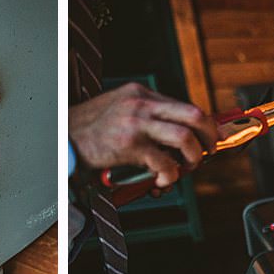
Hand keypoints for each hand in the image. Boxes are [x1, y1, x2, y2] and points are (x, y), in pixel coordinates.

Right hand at [69, 83, 221, 187]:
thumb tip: (175, 134)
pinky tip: (162, 180)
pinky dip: (170, 175)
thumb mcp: (120, 109)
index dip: (204, 124)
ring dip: (193, 156)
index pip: (185, 105)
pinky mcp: (129, 145)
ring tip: (187, 167)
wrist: (63, 138)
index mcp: (141, 93)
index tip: (209, 138)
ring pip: (184, 137)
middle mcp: (142, 104)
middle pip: (194, 115)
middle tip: (208, 152)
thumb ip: (146, 116)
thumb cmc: (91, 130)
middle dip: (209, 136)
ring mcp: (136, 123)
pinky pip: (163, 162)